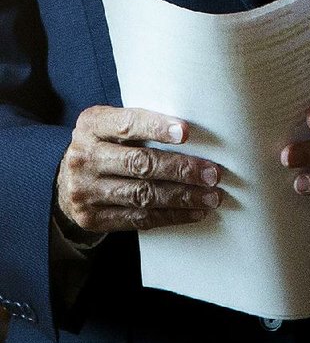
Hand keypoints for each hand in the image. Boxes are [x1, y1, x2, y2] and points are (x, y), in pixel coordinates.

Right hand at [56, 105, 222, 233]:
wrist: (66, 181)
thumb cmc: (105, 144)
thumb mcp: (111, 124)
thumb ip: (140, 123)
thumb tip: (192, 132)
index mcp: (91, 125)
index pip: (127, 124)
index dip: (157, 127)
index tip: (186, 132)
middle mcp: (85, 157)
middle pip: (140, 163)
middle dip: (181, 169)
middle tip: (212, 173)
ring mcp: (85, 191)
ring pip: (142, 195)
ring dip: (182, 197)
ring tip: (211, 196)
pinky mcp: (92, 219)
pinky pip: (137, 219)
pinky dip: (170, 216)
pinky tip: (193, 212)